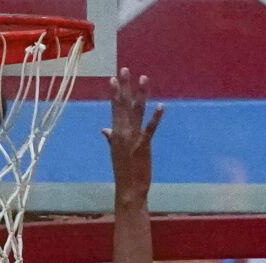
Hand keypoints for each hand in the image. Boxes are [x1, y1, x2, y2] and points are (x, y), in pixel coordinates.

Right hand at [102, 68, 162, 205]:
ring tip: (143, 78)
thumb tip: (104, 129)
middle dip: (124, 87)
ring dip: (140, 94)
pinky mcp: (143, 144)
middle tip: (124, 69)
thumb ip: (110, 138)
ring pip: (136, 111)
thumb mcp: (115, 153)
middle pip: (123, 105)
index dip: (114, 93)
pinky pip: (150, 128)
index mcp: (115, 134)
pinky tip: (161, 105)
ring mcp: (132, 138)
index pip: (114, 109)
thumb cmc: (123, 172)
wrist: (129, 189)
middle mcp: (122, 133)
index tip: (113, 78)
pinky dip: (156, 117)